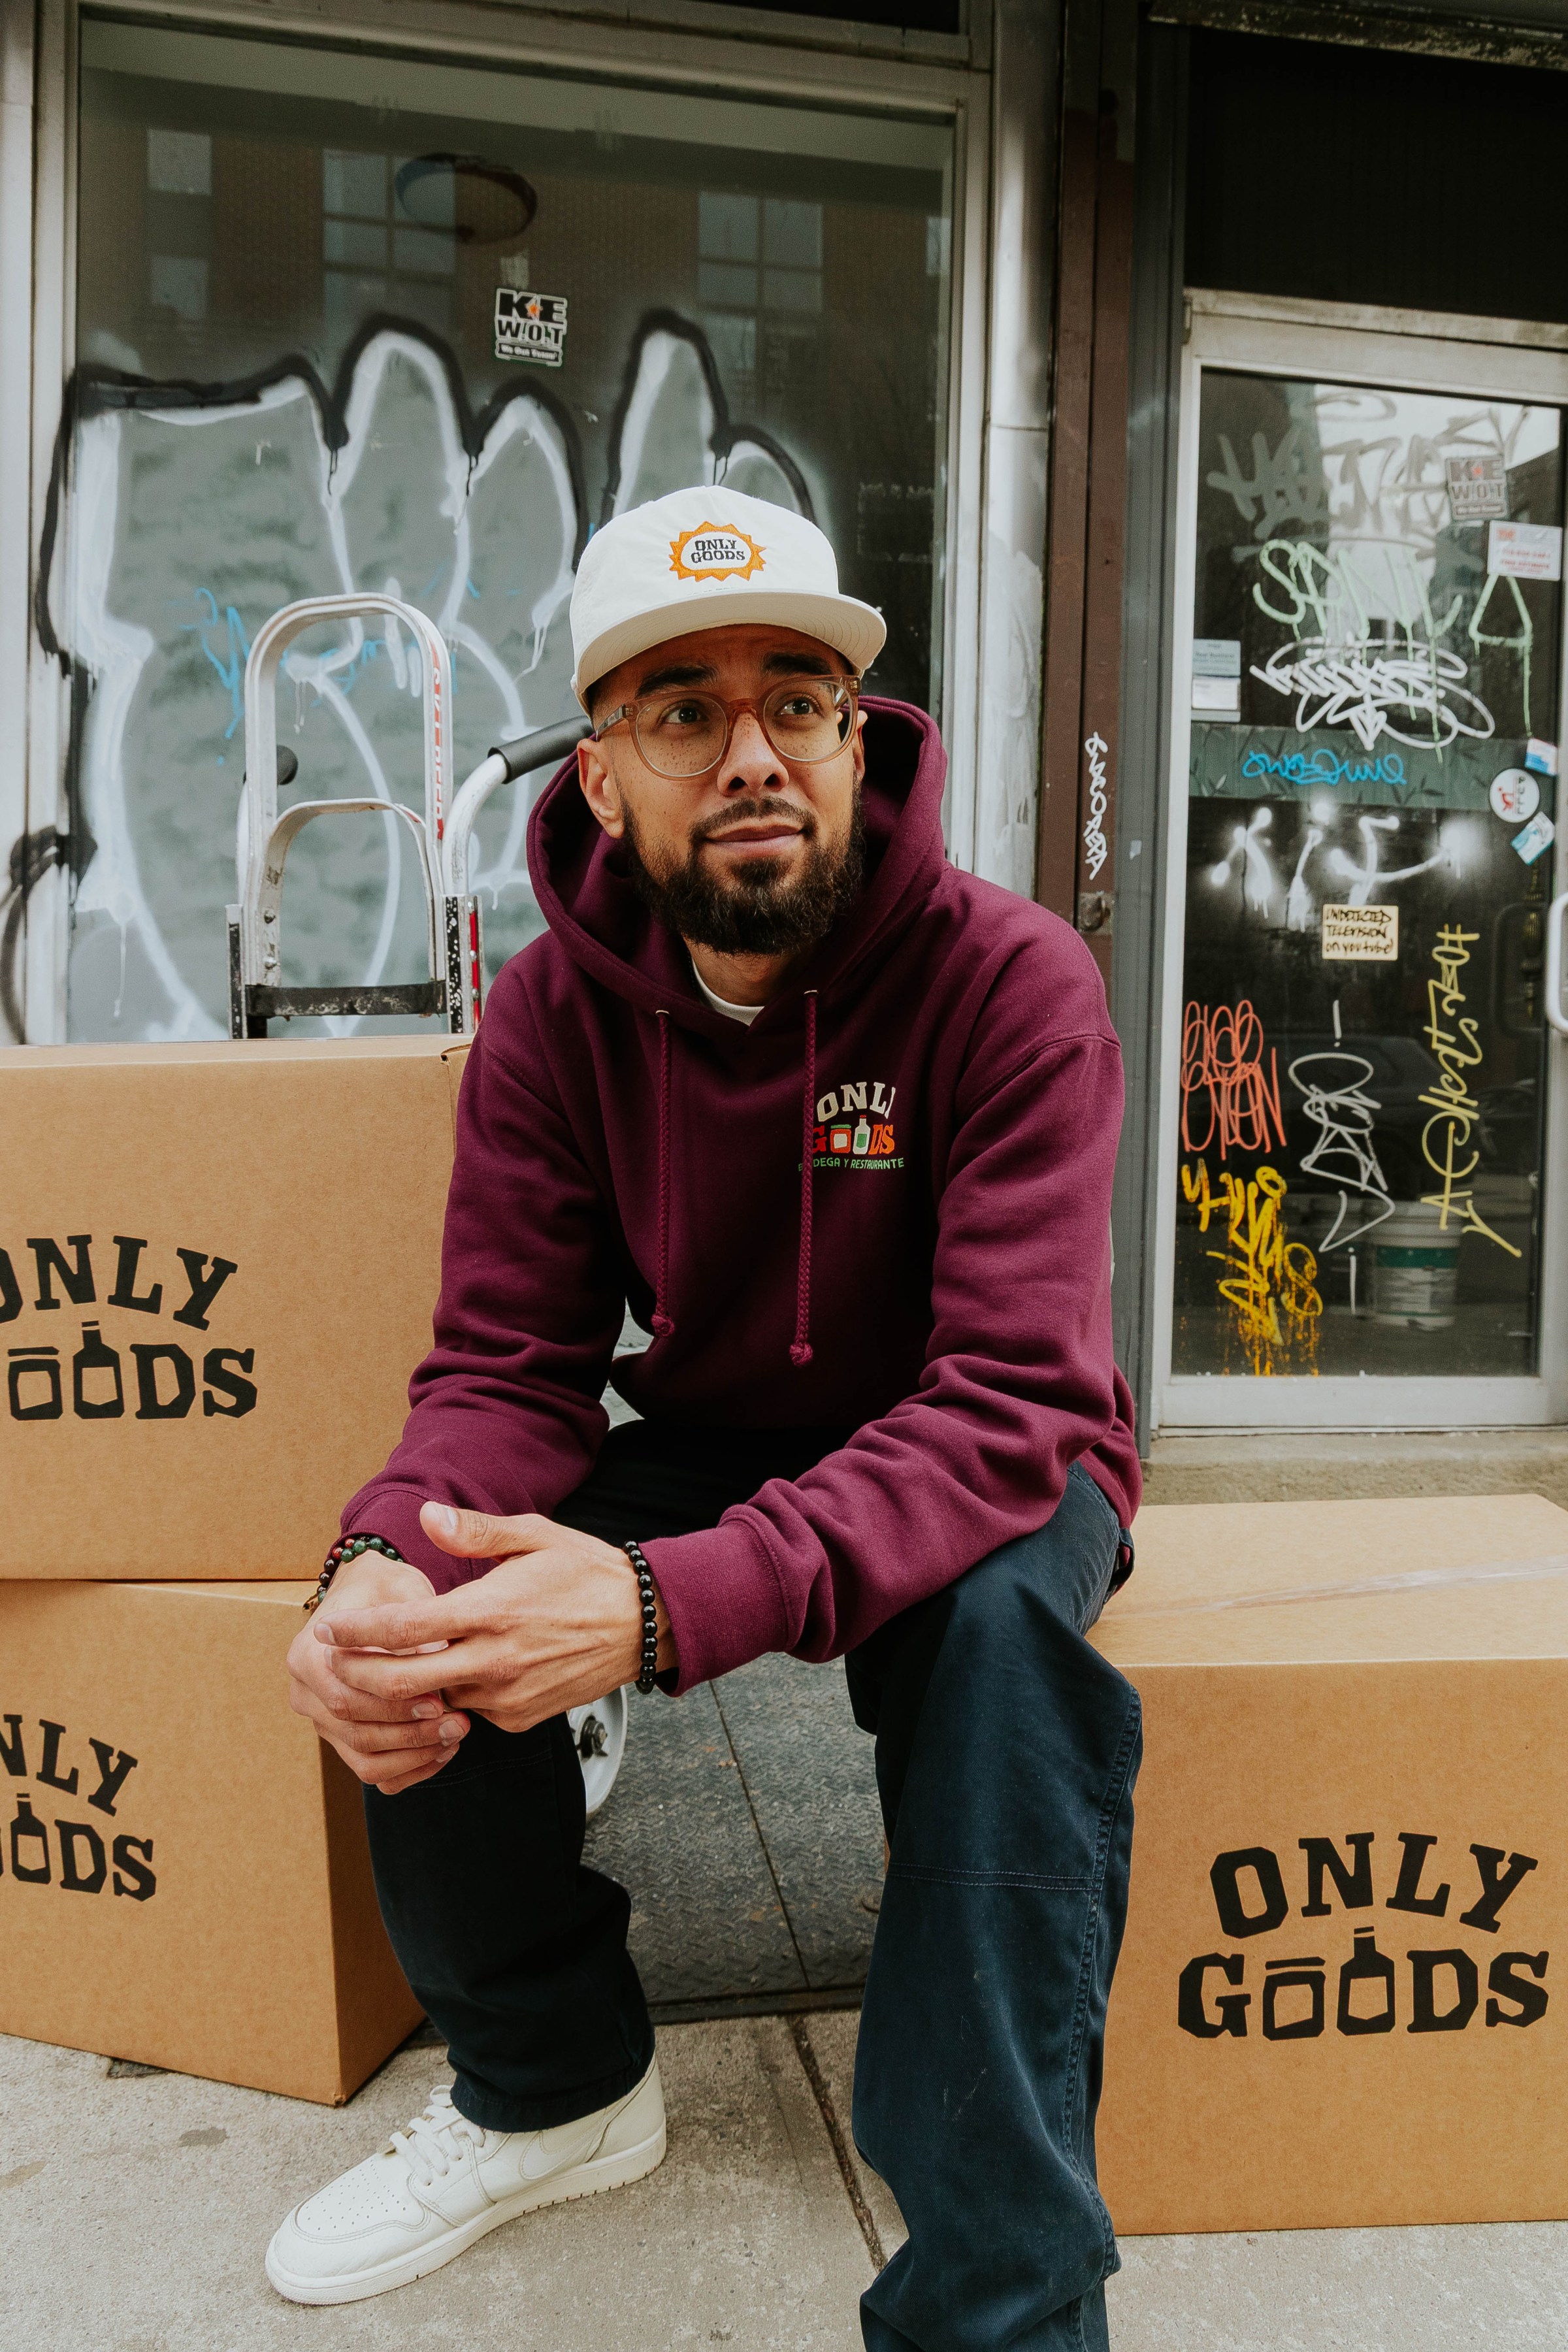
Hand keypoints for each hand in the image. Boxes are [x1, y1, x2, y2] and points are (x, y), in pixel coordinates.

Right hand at [286, 1551, 470, 1794]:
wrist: (372, 1595)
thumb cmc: (386, 1589)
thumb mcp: (399, 1589)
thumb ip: (410, 1623)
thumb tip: (434, 1660)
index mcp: (307, 1656)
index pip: (346, 1697)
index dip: (394, 1705)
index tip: (439, 1700)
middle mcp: (306, 1694)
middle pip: (356, 1732)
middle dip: (411, 1734)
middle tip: (459, 1724)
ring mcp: (323, 1722)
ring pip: (365, 1762)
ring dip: (415, 1756)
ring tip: (456, 1736)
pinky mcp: (344, 1740)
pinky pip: (375, 1771)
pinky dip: (410, 1768)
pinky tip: (444, 1750)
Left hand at [311, 1503, 676, 1738]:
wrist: (644, 1621)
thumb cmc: (586, 1573)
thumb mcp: (533, 1535)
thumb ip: (473, 1531)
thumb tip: (425, 1516)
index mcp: (490, 1610)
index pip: (405, 1630)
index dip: (357, 1633)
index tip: (326, 1629)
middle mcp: (495, 1660)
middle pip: (404, 1684)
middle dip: (360, 1677)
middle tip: (337, 1662)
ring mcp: (508, 1695)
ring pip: (436, 1700)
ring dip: (410, 1689)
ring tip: (391, 1666)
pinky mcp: (520, 1717)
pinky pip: (471, 1711)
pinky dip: (456, 1696)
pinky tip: (462, 1670)